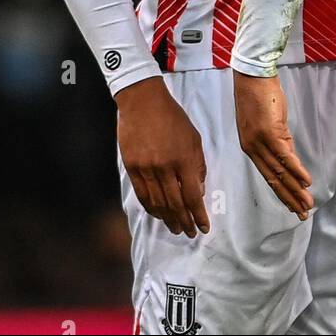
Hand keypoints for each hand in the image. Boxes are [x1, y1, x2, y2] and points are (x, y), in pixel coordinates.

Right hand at [115, 77, 209, 236]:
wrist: (143, 103)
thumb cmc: (173, 118)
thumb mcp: (194, 138)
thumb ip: (198, 165)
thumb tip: (198, 190)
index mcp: (184, 159)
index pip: (193, 196)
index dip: (198, 215)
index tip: (204, 227)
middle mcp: (165, 167)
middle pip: (176, 204)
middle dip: (185, 221)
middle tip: (189, 233)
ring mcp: (147, 168)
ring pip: (158, 203)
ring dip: (168, 219)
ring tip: (175, 228)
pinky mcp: (132, 167)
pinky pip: (142, 194)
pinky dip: (151, 208)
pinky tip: (158, 215)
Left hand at [233, 71, 313, 217]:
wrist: (253, 76)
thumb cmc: (260, 96)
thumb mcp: (271, 123)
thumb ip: (280, 142)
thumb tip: (291, 160)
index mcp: (251, 148)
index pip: (268, 176)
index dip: (282, 192)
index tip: (293, 205)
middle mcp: (253, 149)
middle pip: (274, 179)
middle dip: (290, 198)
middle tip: (302, 213)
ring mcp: (261, 141)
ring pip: (280, 172)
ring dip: (295, 189)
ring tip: (307, 203)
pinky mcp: (270, 132)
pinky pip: (285, 156)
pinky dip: (296, 170)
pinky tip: (306, 181)